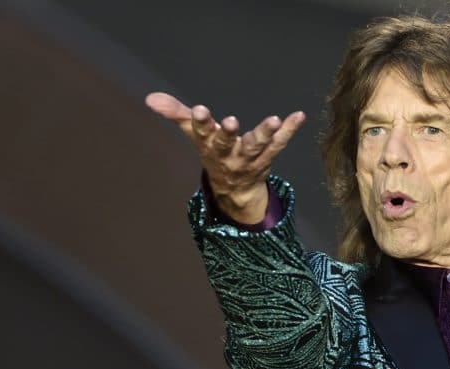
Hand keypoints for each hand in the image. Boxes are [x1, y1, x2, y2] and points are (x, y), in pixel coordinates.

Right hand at [145, 92, 305, 223]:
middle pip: (227, 144)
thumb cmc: (212, 152)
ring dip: (264, 133)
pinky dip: (289, 131)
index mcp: (208, 146)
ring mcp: (249, 158)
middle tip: (230, 122)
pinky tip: (299, 116)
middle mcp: (227, 154)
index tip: (200, 110)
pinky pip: (280, 144)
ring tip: (273, 120)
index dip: (200, 122)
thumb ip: (175, 113)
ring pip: (256, 146)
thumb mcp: (193, 134)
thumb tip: (150, 98)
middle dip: (227, 134)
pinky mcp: (268, 157)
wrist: (235, 190)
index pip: (201, 133)